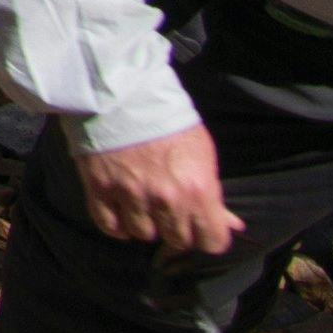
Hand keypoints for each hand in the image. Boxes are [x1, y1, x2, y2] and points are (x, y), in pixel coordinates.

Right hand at [71, 121, 241, 257]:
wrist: (123, 90)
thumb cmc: (168, 120)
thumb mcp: (202, 152)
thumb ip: (214, 193)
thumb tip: (232, 224)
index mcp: (197, 189)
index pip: (212, 242)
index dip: (208, 235)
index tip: (201, 225)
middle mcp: (165, 199)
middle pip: (177, 241)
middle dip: (176, 228)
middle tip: (170, 209)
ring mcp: (130, 195)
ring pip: (143, 235)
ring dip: (145, 223)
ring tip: (143, 203)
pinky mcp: (99, 188)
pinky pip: (110, 226)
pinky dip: (116, 224)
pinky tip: (121, 211)